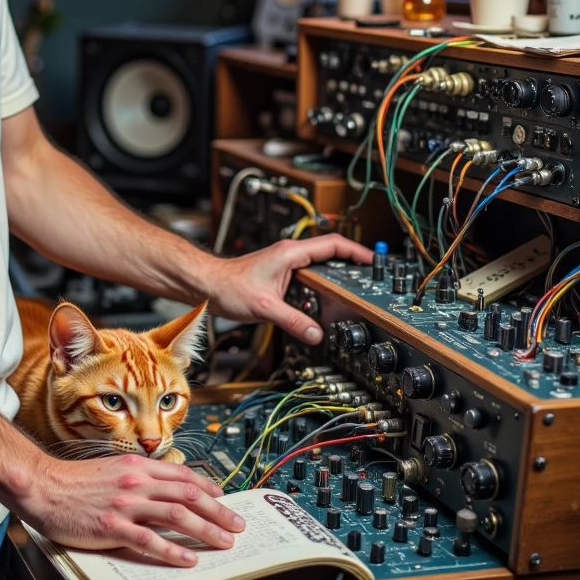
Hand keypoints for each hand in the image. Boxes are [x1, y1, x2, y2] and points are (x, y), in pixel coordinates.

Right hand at [18, 454, 245, 567]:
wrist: (43, 487)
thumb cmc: (72, 482)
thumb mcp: (111, 469)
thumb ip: (136, 478)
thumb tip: (161, 490)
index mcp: (136, 466)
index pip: (182, 475)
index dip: (207, 487)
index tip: (222, 498)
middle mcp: (136, 482)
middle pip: (188, 495)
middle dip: (218, 511)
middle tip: (236, 524)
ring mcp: (126, 505)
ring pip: (177, 516)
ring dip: (206, 530)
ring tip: (224, 542)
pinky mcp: (113, 528)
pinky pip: (151, 541)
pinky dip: (174, 551)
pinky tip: (189, 560)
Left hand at [206, 233, 372, 343]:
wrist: (206, 286)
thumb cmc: (228, 286)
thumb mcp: (265, 307)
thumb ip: (293, 322)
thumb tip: (316, 334)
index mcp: (290, 253)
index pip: (333, 244)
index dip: (357, 251)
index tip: (373, 261)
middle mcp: (289, 255)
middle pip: (330, 254)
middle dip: (351, 266)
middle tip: (368, 280)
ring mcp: (285, 265)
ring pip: (319, 267)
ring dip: (335, 278)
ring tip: (352, 292)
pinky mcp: (279, 276)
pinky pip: (308, 278)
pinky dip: (319, 288)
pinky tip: (323, 303)